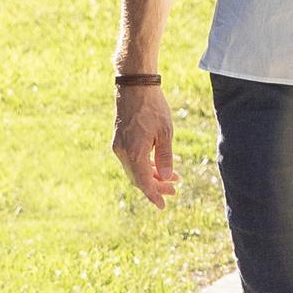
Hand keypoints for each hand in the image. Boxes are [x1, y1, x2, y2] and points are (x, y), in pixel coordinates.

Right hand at [115, 81, 177, 207]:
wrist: (134, 86)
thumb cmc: (152, 107)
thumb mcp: (165, 133)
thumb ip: (165, 157)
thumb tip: (166, 178)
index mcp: (134, 153)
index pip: (143, 182)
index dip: (154, 195)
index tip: (163, 205)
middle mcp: (122, 152)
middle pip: (138, 178)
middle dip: (156, 186)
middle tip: (174, 190)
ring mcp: (118, 146)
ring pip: (135, 170)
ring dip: (151, 175)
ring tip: (172, 178)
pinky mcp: (119, 140)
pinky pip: (131, 160)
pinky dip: (144, 165)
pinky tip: (158, 165)